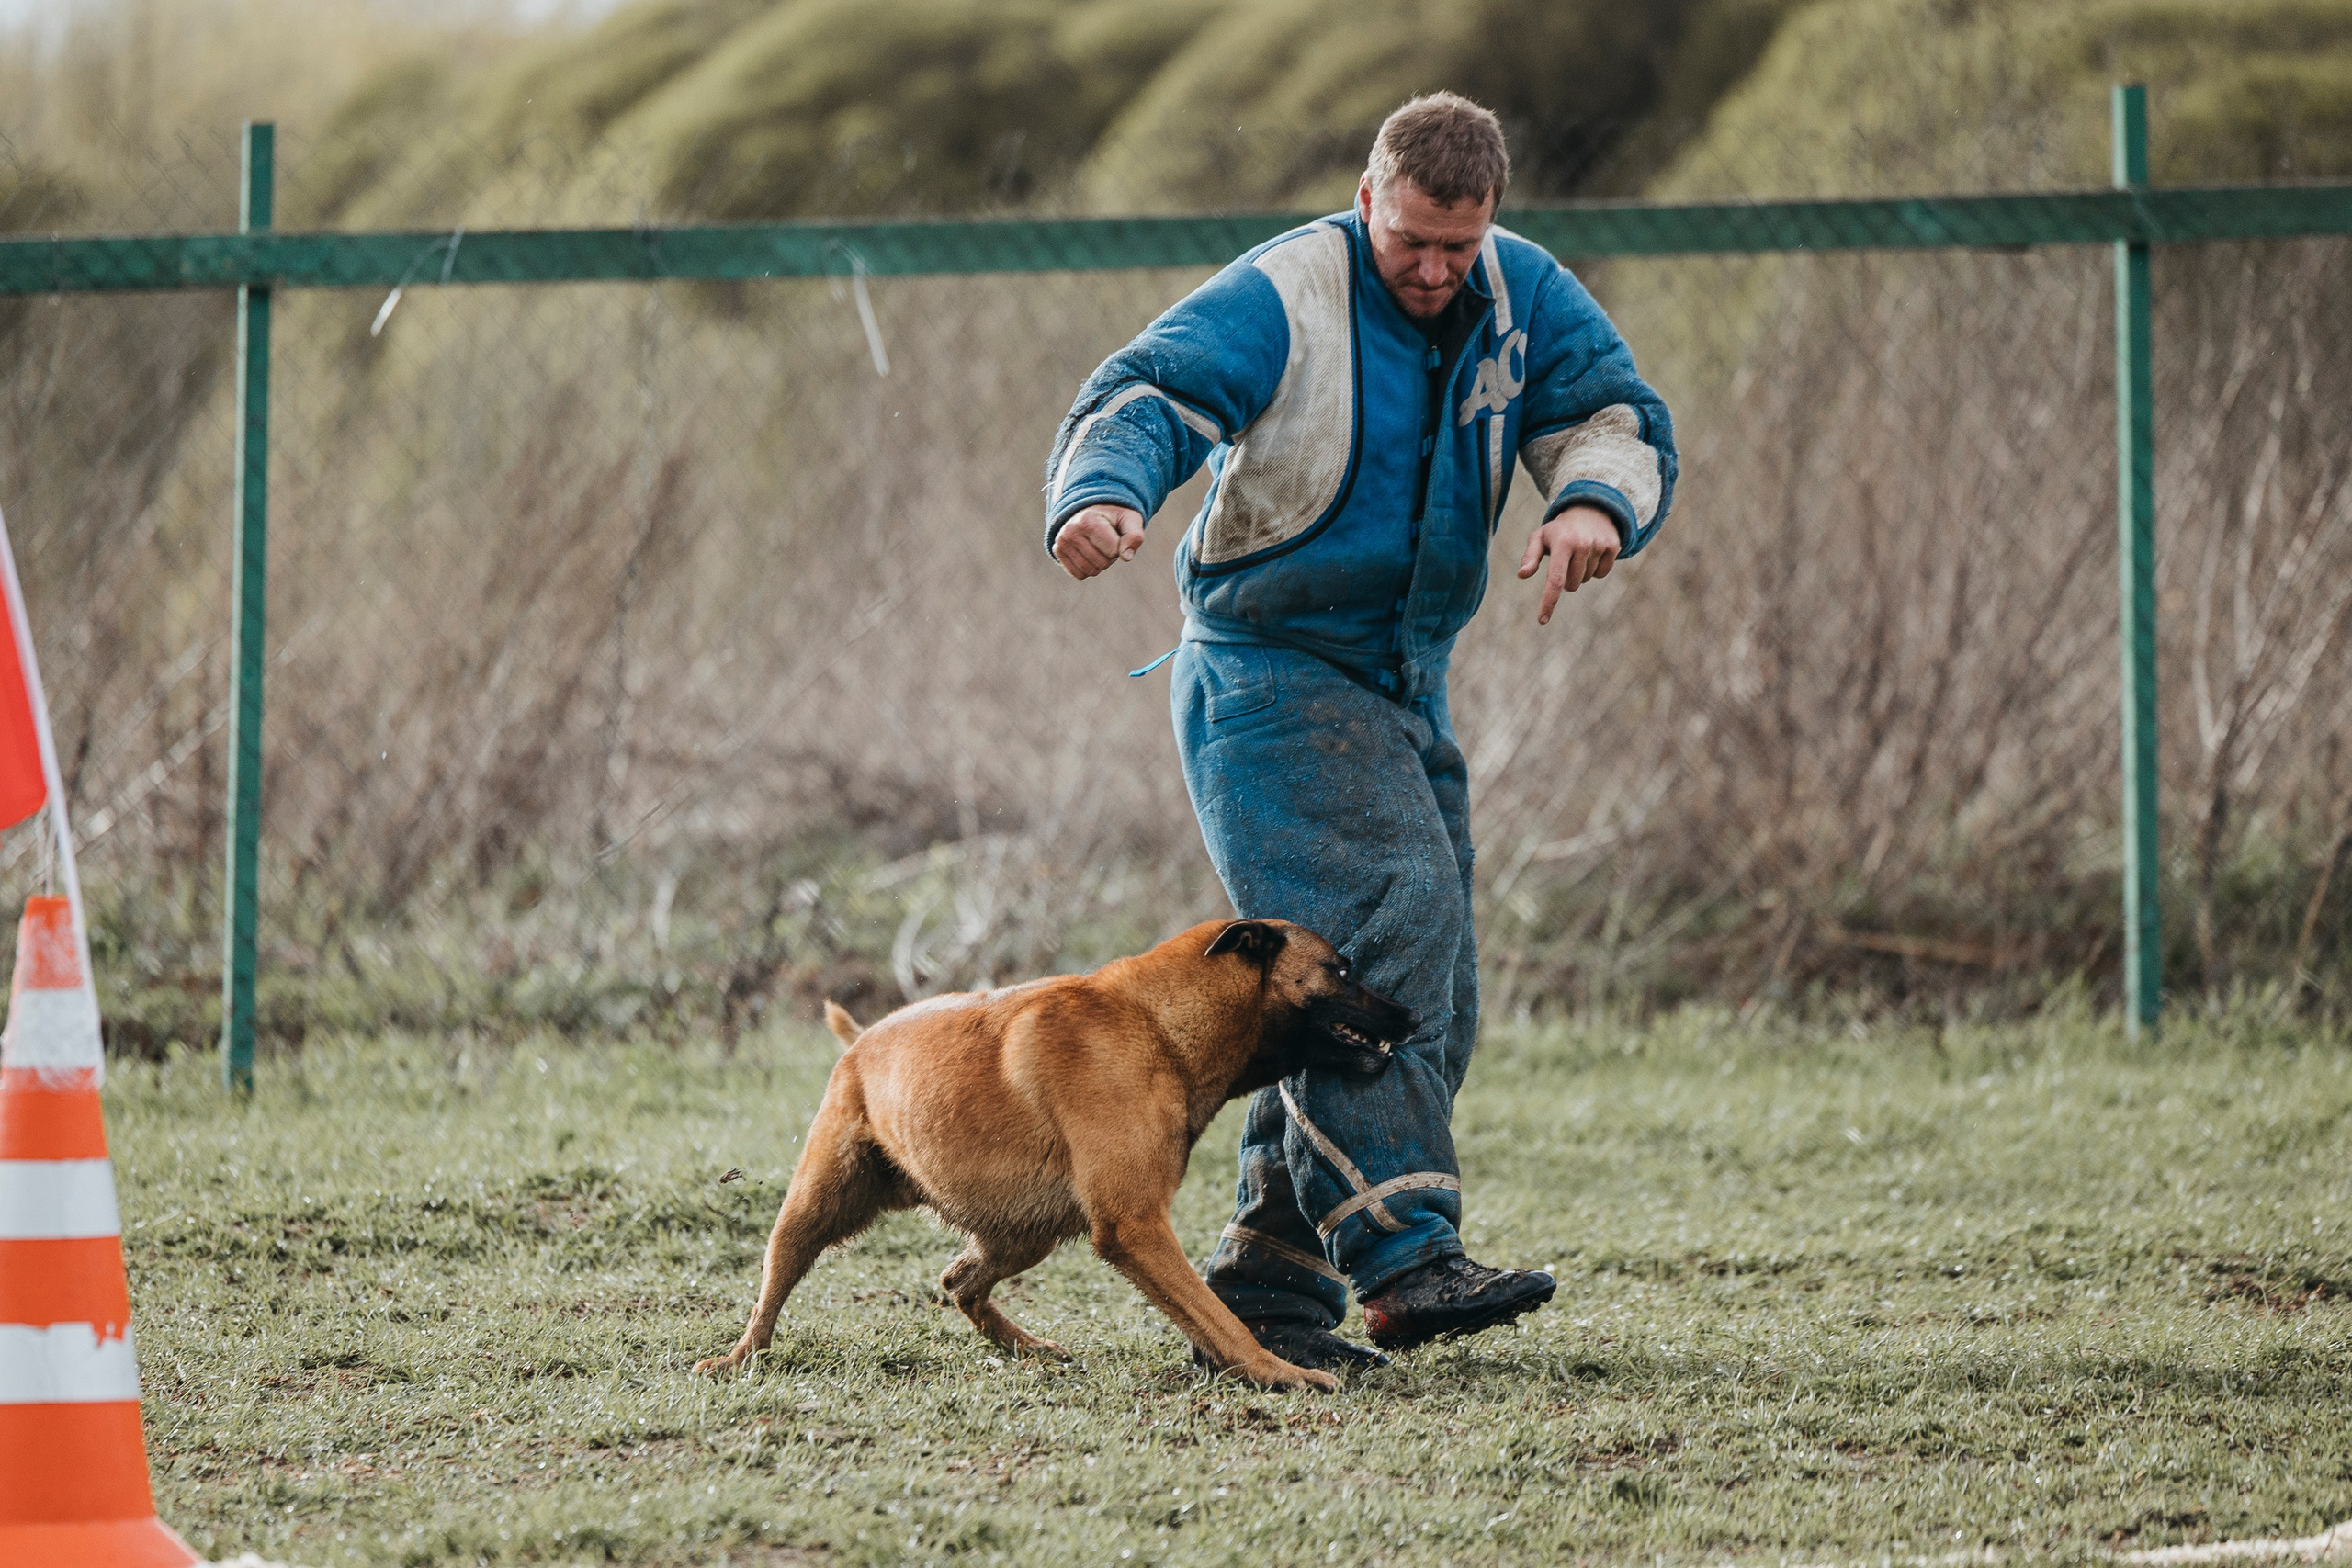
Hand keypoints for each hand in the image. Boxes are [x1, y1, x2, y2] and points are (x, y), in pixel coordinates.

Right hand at [1053, 504, 1146, 580]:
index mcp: (1088, 519)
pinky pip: (1079, 574)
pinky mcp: (1058, 552)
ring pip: (1091, 571)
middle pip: (1102, 562)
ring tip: (1098, 545)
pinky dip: (1088, 569)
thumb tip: (1126, 557)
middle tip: (1107, 540)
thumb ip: (1134, 535)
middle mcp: (1070, 531)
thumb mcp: (1130, 520)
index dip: (1120, 546)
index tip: (1115, 534)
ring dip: (1100, 563)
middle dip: (1110, 556)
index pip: (1113, 550)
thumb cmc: (1114, 517)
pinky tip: (1088, 553)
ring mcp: (1061, 542)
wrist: (1091, 510)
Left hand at [1517, 504, 1620, 624]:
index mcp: (1561, 543)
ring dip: (1581, 573)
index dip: (1549, 602)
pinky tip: (1592, 553)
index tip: (1542, 620)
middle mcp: (1582, 544)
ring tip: (1579, 552)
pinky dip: (1595, 569)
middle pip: (1572, 585)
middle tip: (1565, 560)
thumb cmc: (1558, 530)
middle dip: (1566, 579)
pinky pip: (1602, 574)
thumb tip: (1522, 574)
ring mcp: (1599, 545)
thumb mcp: (1540, 538)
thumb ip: (1530, 557)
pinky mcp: (1613, 546)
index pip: (1555, 580)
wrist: (1590, 508)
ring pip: (1587, 579)